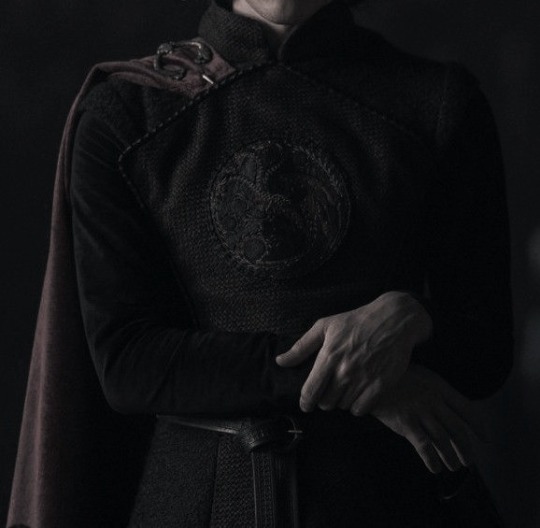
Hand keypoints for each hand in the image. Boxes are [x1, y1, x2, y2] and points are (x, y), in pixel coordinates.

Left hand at [276, 291, 431, 413]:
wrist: (393, 319)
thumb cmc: (356, 321)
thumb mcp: (325, 326)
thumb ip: (301, 347)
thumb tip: (280, 361)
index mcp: (329, 356)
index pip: (311, 390)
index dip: (305, 402)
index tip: (305, 405)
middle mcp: (345, 370)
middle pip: (326, 402)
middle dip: (324, 400)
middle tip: (329, 391)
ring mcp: (364, 378)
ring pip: (343, 406)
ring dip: (341, 401)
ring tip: (344, 389)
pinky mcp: (381, 385)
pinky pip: (361, 409)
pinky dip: (357, 406)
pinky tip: (358, 394)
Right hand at [371, 365, 485, 472]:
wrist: (371, 378)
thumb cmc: (395, 376)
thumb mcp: (421, 375)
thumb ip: (436, 390)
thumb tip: (451, 409)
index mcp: (439, 387)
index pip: (467, 409)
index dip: (478, 426)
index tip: (484, 439)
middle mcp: (433, 400)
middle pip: (457, 429)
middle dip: (466, 449)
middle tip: (469, 461)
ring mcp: (420, 412)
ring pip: (443, 441)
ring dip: (451, 457)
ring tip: (453, 467)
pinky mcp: (405, 423)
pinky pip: (424, 447)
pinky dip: (432, 460)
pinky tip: (434, 468)